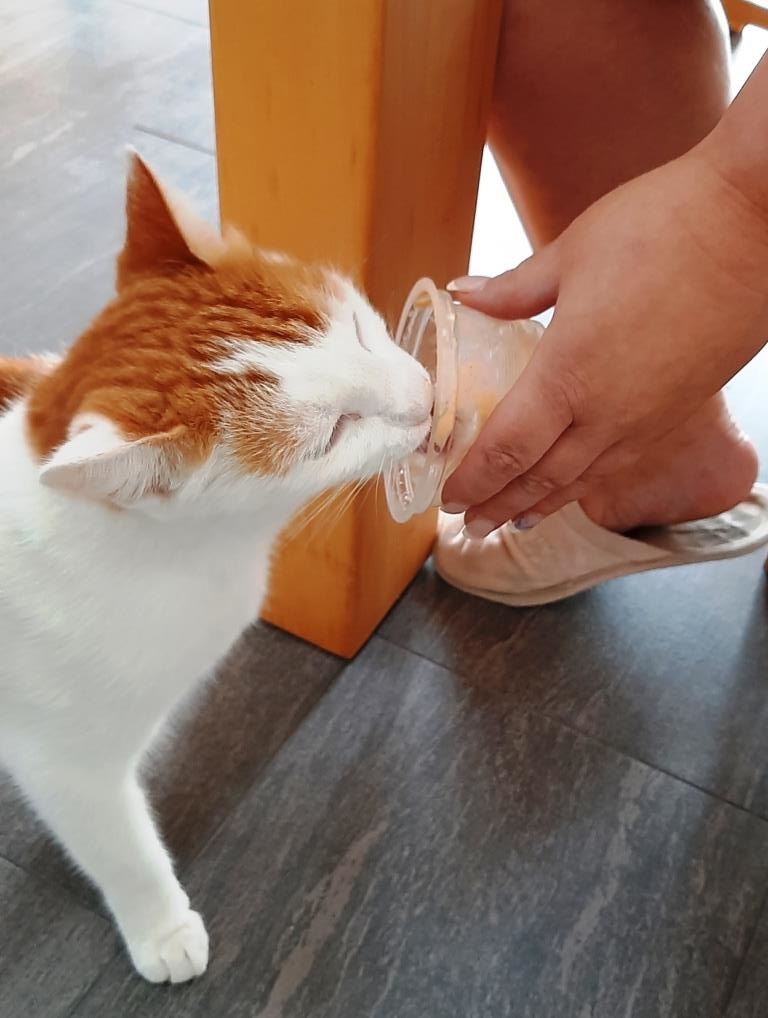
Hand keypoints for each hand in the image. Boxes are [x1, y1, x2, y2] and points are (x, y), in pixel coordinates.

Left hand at [442, 145, 767, 535]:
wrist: (759, 223)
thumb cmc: (663, 226)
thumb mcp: (573, 251)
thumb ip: (513, 289)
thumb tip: (463, 295)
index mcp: (568, 374)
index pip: (505, 450)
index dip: (473, 480)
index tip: (449, 497)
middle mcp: (607, 412)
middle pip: (540, 479)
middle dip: (499, 507)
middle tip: (469, 526)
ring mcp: (647, 419)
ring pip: (583, 480)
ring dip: (541, 505)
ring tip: (514, 522)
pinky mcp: (677, 411)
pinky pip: (619, 463)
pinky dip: (585, 484)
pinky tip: (574, 485)